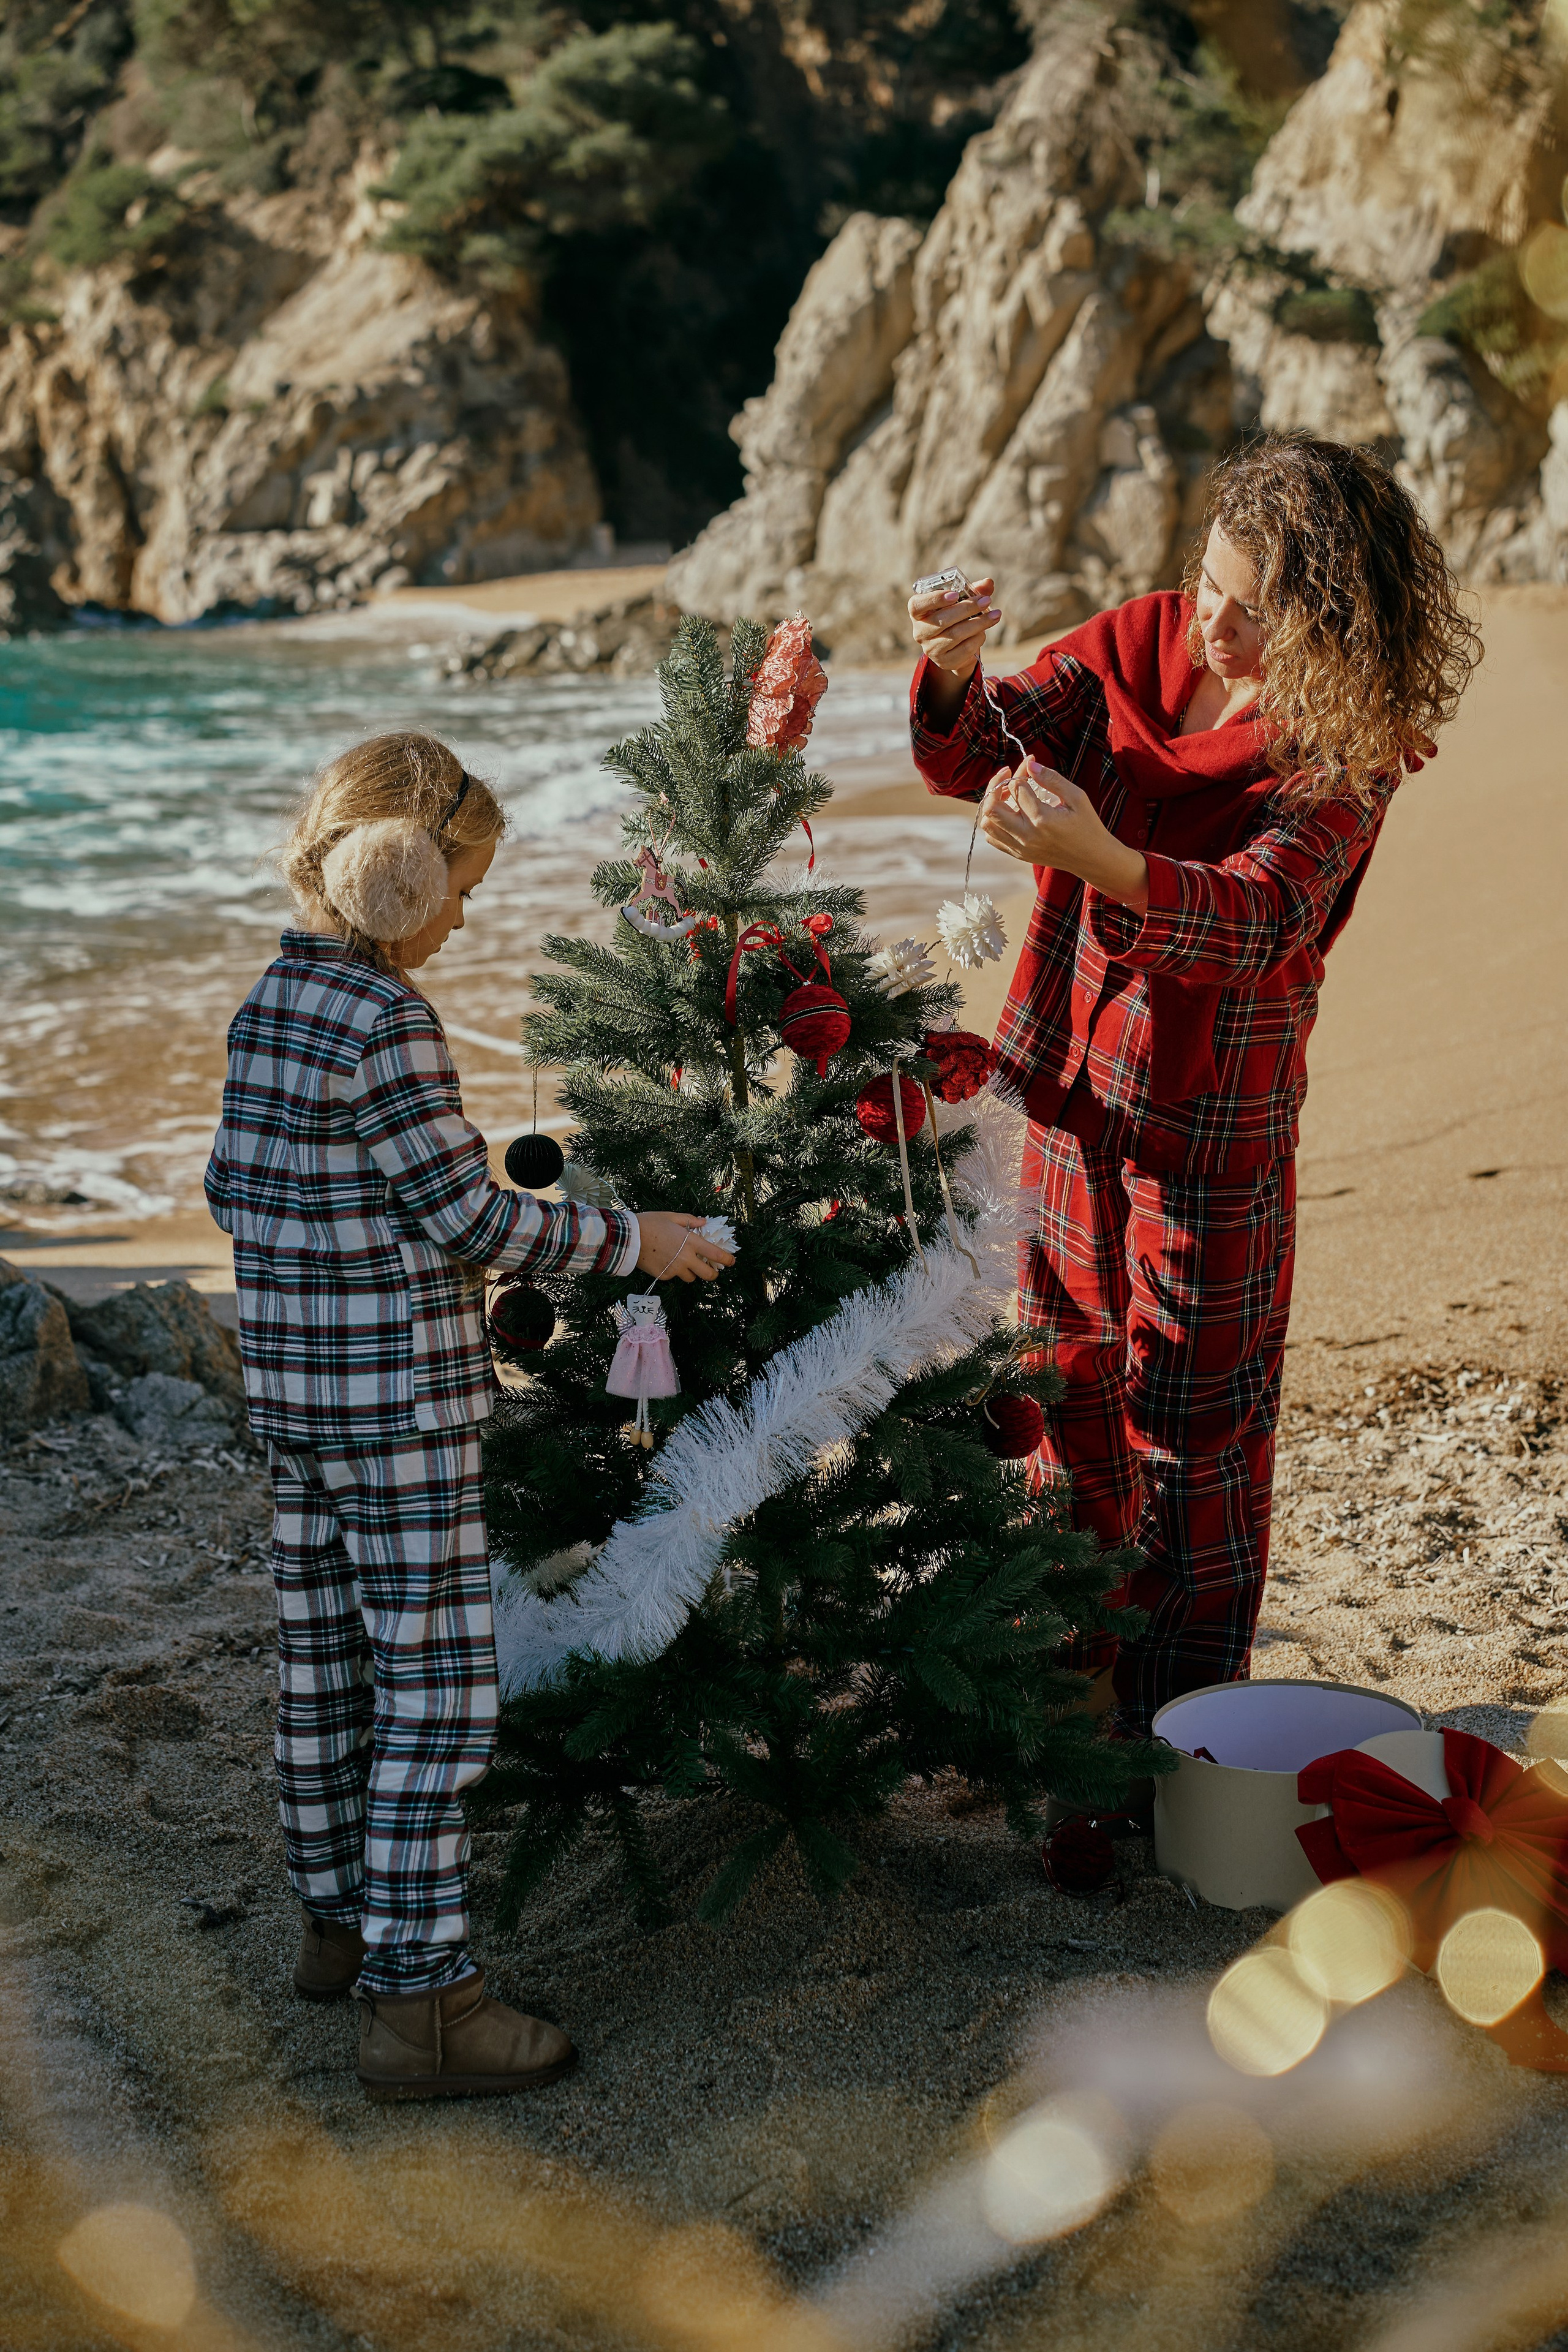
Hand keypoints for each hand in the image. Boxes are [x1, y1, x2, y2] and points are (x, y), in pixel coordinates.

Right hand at [634, 1210, 734, 1283]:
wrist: (628, 1238)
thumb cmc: (649, 1223)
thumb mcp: (671, 1217)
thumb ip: (690, 1220)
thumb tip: (704, 1222)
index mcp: (690, 1242)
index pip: (715, 1254)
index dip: (727, 1260)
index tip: (731, 1261)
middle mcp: (685, 1258)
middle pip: (707, 1274)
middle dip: (712, 1274)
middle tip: (711, 1270)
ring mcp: (674, 1269)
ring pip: (691, 1278)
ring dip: (691, 1272)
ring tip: (684, 1263)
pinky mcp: (663, 1276)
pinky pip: (674, 1276)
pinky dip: (674, 1271)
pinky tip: (665, 1261)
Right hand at [908, 574, 1002, 680]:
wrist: (956, 647)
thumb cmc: (955, 617)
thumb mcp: (960, 602)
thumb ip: (971, 590)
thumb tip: (988, 583)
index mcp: (918, 613)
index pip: (917, 605)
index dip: (935, 599)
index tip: (955, 595)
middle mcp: (920, 632)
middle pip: (942, 620)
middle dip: (968, 608)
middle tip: (986, 600)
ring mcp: (931, 649)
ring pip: (956, 634)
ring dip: (979, 623)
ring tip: (995, 615)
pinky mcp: (945, 662)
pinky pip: (965, 649)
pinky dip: (978, 638)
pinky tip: (983, 632)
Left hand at [980, 760, 1148, 908]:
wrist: (1092, 858)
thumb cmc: (1087, 825)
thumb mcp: (1076, 797)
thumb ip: (1052, 779)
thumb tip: (1030, 765)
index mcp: (1042, 819)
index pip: (1016, 787)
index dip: (1021, 771)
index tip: (1029, 764)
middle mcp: (1026, 836)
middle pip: (991, 808)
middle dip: (996, 786)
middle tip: (1008, 775)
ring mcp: (1020, 847)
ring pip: (987, 824)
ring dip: (993, 805)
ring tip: (1008, 794)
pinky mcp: (1018, 854)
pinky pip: (993, 837)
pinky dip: (995, 822)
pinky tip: (1010, 811)